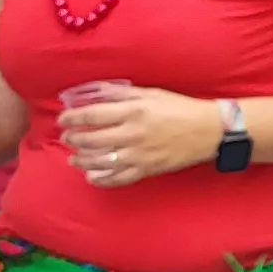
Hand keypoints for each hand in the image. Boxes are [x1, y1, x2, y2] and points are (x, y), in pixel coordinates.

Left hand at [58, 89, 222, 187]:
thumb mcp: (152, 94)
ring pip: (101, 161)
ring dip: (82, 160)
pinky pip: (119, 179)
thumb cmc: (181, 108)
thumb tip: (96, 91)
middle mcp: (134, 134)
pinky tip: (92, 176)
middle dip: (73, 140)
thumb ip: (122, 94)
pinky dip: (102, 179)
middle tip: (66, 138)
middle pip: (92, 140)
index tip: (63, 120)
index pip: (93, 115)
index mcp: (134, 111)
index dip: (72, 118)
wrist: (209, 130)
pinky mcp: (147, 170)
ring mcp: (140, 155)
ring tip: (73, 158)